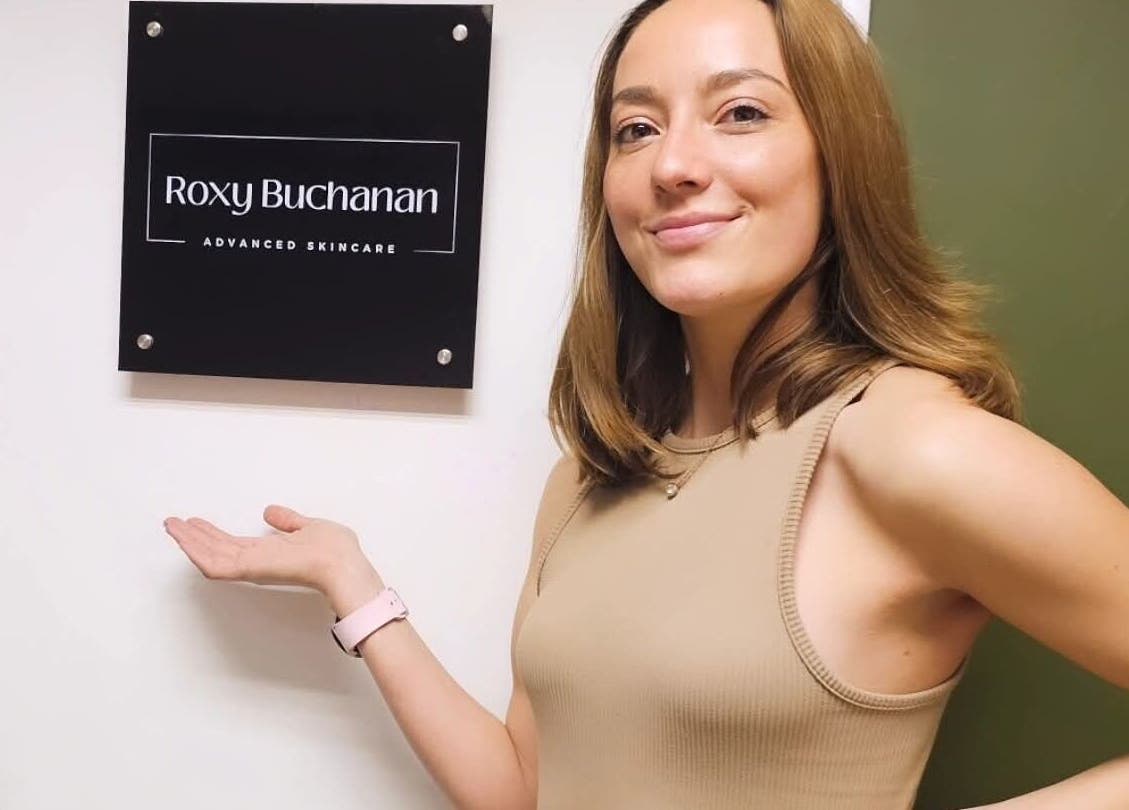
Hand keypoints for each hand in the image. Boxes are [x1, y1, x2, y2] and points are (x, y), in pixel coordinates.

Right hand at [164, 504, 374, 595]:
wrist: (342, 564)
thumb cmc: (335, 551)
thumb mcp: (309, 527)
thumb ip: (289, 521)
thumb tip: (271, 512)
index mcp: (270, 552)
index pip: (234, 544)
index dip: (214, 534)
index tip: (197, 523)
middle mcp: (257, 560)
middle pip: (217, 549)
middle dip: (194, 537)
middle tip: (173, 523)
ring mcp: (251, 566)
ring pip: (210, 556)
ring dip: (189, 541)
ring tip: (171, 526)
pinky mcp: (249, 569)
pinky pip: (215, 564)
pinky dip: (196, 551)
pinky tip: (182, 538)